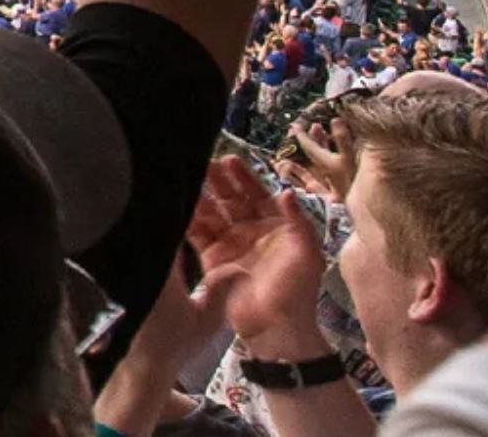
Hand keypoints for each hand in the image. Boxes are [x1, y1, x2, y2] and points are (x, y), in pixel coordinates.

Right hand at [184, 156, 335, 351]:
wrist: (276, 328)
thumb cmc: (296, 290)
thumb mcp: (307, 253)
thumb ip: (297, 221)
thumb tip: (284, 191)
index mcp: (277, 227)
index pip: (258, 194)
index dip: (244, 177)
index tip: (230, 160)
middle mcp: (252, 231)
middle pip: (232, 200)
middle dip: (219, 181)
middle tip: (203, 164)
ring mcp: (231, 245)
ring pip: (213, 214)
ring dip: (201, 197)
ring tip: (187, 180)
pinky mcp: (213, 260)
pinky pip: (199, 235)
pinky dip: (189, 220)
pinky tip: (179, 206)